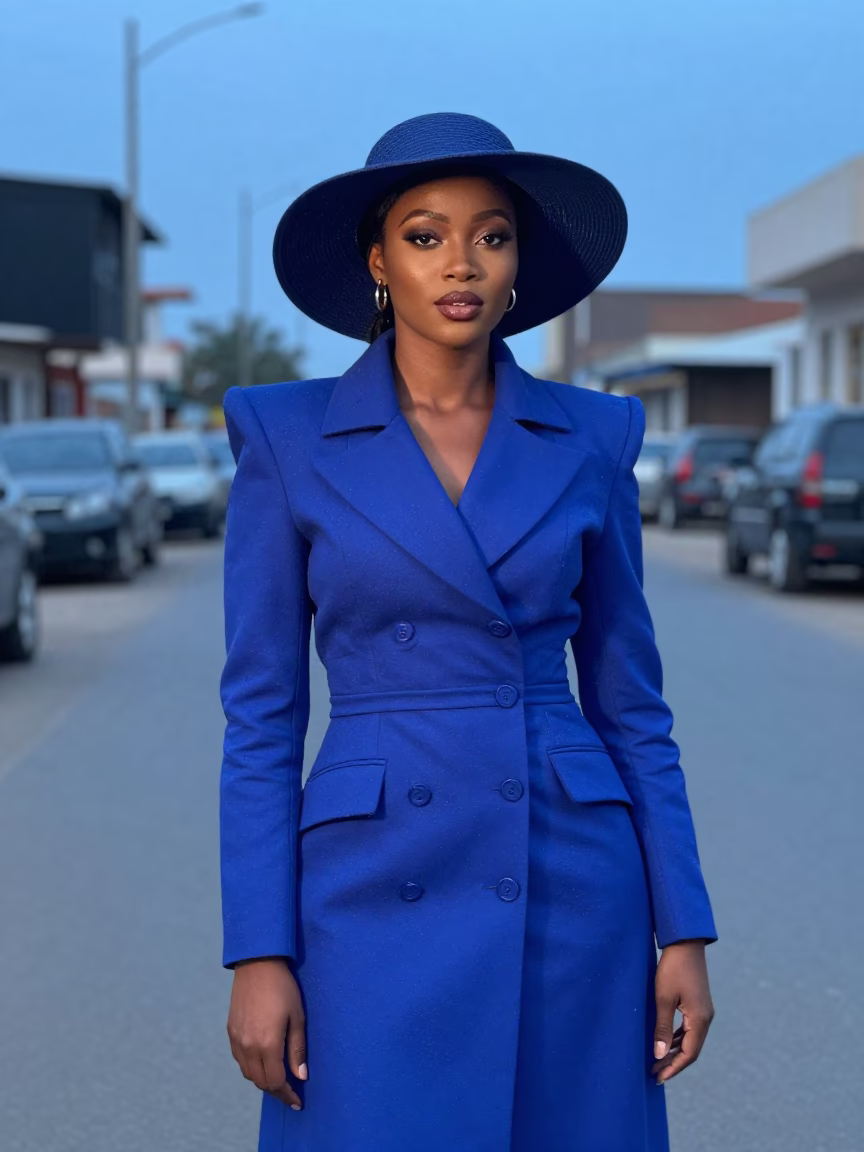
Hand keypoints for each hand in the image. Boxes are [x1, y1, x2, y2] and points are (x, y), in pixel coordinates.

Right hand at [227, 958, 307, 1108]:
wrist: (257, 964)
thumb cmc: (283, 988)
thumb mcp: (297, 1017)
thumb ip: (297, 1049)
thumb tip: (300, 1076)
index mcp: (267, 1044)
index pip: (275, 1082)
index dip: (287, 1095)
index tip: (297, 1102)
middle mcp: (248, 1046)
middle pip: (260, 1081)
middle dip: (276, 1090)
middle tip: (290, 1092)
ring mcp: (237, 1039)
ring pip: (248, 1073)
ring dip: (262, 1080)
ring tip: (278, 1078)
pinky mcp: (231, 1031)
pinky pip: (239, 1059)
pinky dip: (251, 1067)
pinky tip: (262, 1062)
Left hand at [652, 940, 713, 1084]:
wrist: (685, 943)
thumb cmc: (672, 969)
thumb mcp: (663, 999)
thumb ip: (662, 1028)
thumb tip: (660, 1055)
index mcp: (700, 1020)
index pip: (689, 1054)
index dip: (674, 1067)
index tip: (658, 1077)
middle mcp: (706, 1018)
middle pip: (691, 1049)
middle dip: (674, 1062)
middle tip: (655, 1072)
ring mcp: (703, 1011)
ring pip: (690, 1039)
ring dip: (675, 1051)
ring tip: (658, 1060)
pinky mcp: (698, 1004)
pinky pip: (689, 1028)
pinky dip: (677, 1038)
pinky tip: (665, 1040)